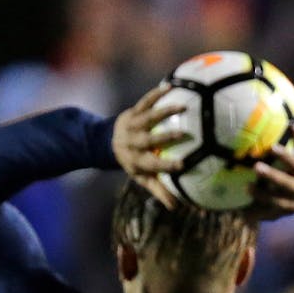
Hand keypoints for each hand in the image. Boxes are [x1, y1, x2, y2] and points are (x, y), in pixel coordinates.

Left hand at [112, 83, 186, 209]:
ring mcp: (133, 125)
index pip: (153, 164)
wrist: (107, 142)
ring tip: (184, 106)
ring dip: (165, 111)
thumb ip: (160, 190)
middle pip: (149, 140)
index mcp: (137, 160)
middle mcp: (134, 142)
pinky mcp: (133, 112)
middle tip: (186, 134)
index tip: (183, 166)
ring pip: (149, 117)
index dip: (166, 165)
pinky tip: (170, 85)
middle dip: (166, 137)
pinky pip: (145, 101)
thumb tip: (179, 207)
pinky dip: (156, 93)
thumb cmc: (133, 162)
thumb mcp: (142, 178)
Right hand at [248, 123, 293, 220]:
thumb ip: (261, 211)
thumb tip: (239, 214)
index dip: (262, 196)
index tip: (246, 187)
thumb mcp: (279, 207)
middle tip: (256, 168)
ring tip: (272, 148)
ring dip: (285, 157)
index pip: (276, 201)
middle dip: (272, 176)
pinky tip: (293, 127)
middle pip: (288, 184)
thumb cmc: (289, 197)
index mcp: (292, 203)